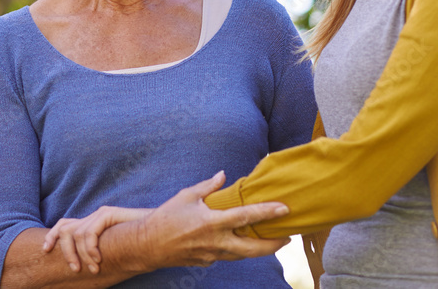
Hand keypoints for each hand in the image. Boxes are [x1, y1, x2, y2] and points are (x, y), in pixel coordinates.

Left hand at [43, 207, 151, 272]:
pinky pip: (90, 232)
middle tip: (75, 269)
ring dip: (82, 255)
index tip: (45, 251)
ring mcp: (101, 214)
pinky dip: (91, 249)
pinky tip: (99, 260)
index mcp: (91, 224)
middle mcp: (93, 216)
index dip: (51, 236)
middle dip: (65, 251)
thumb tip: (80, 268)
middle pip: (65, 228)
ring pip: (76, 234)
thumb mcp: (111, 251)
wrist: (160, 234)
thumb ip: (96, 253)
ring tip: (93, 268)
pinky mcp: (109, 214)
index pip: (64, 224)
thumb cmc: (137, 246)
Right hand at [53, 171, 289, 274]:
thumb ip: (208, 186)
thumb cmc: (167, 217)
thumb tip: (224, 175)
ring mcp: (212, 256)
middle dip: (274, 244)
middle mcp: (215, 242)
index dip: (267, 213)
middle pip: (253, 249)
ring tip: (272, 240)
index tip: (285, 209)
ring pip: (243, 255)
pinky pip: (227, 256)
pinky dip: (236, 249)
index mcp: (212, 222)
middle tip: (288, 237)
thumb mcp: (187, 195)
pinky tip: (240, 242)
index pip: (246, 217)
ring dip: (259, 249)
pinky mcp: (207, 263)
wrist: (148, 244)